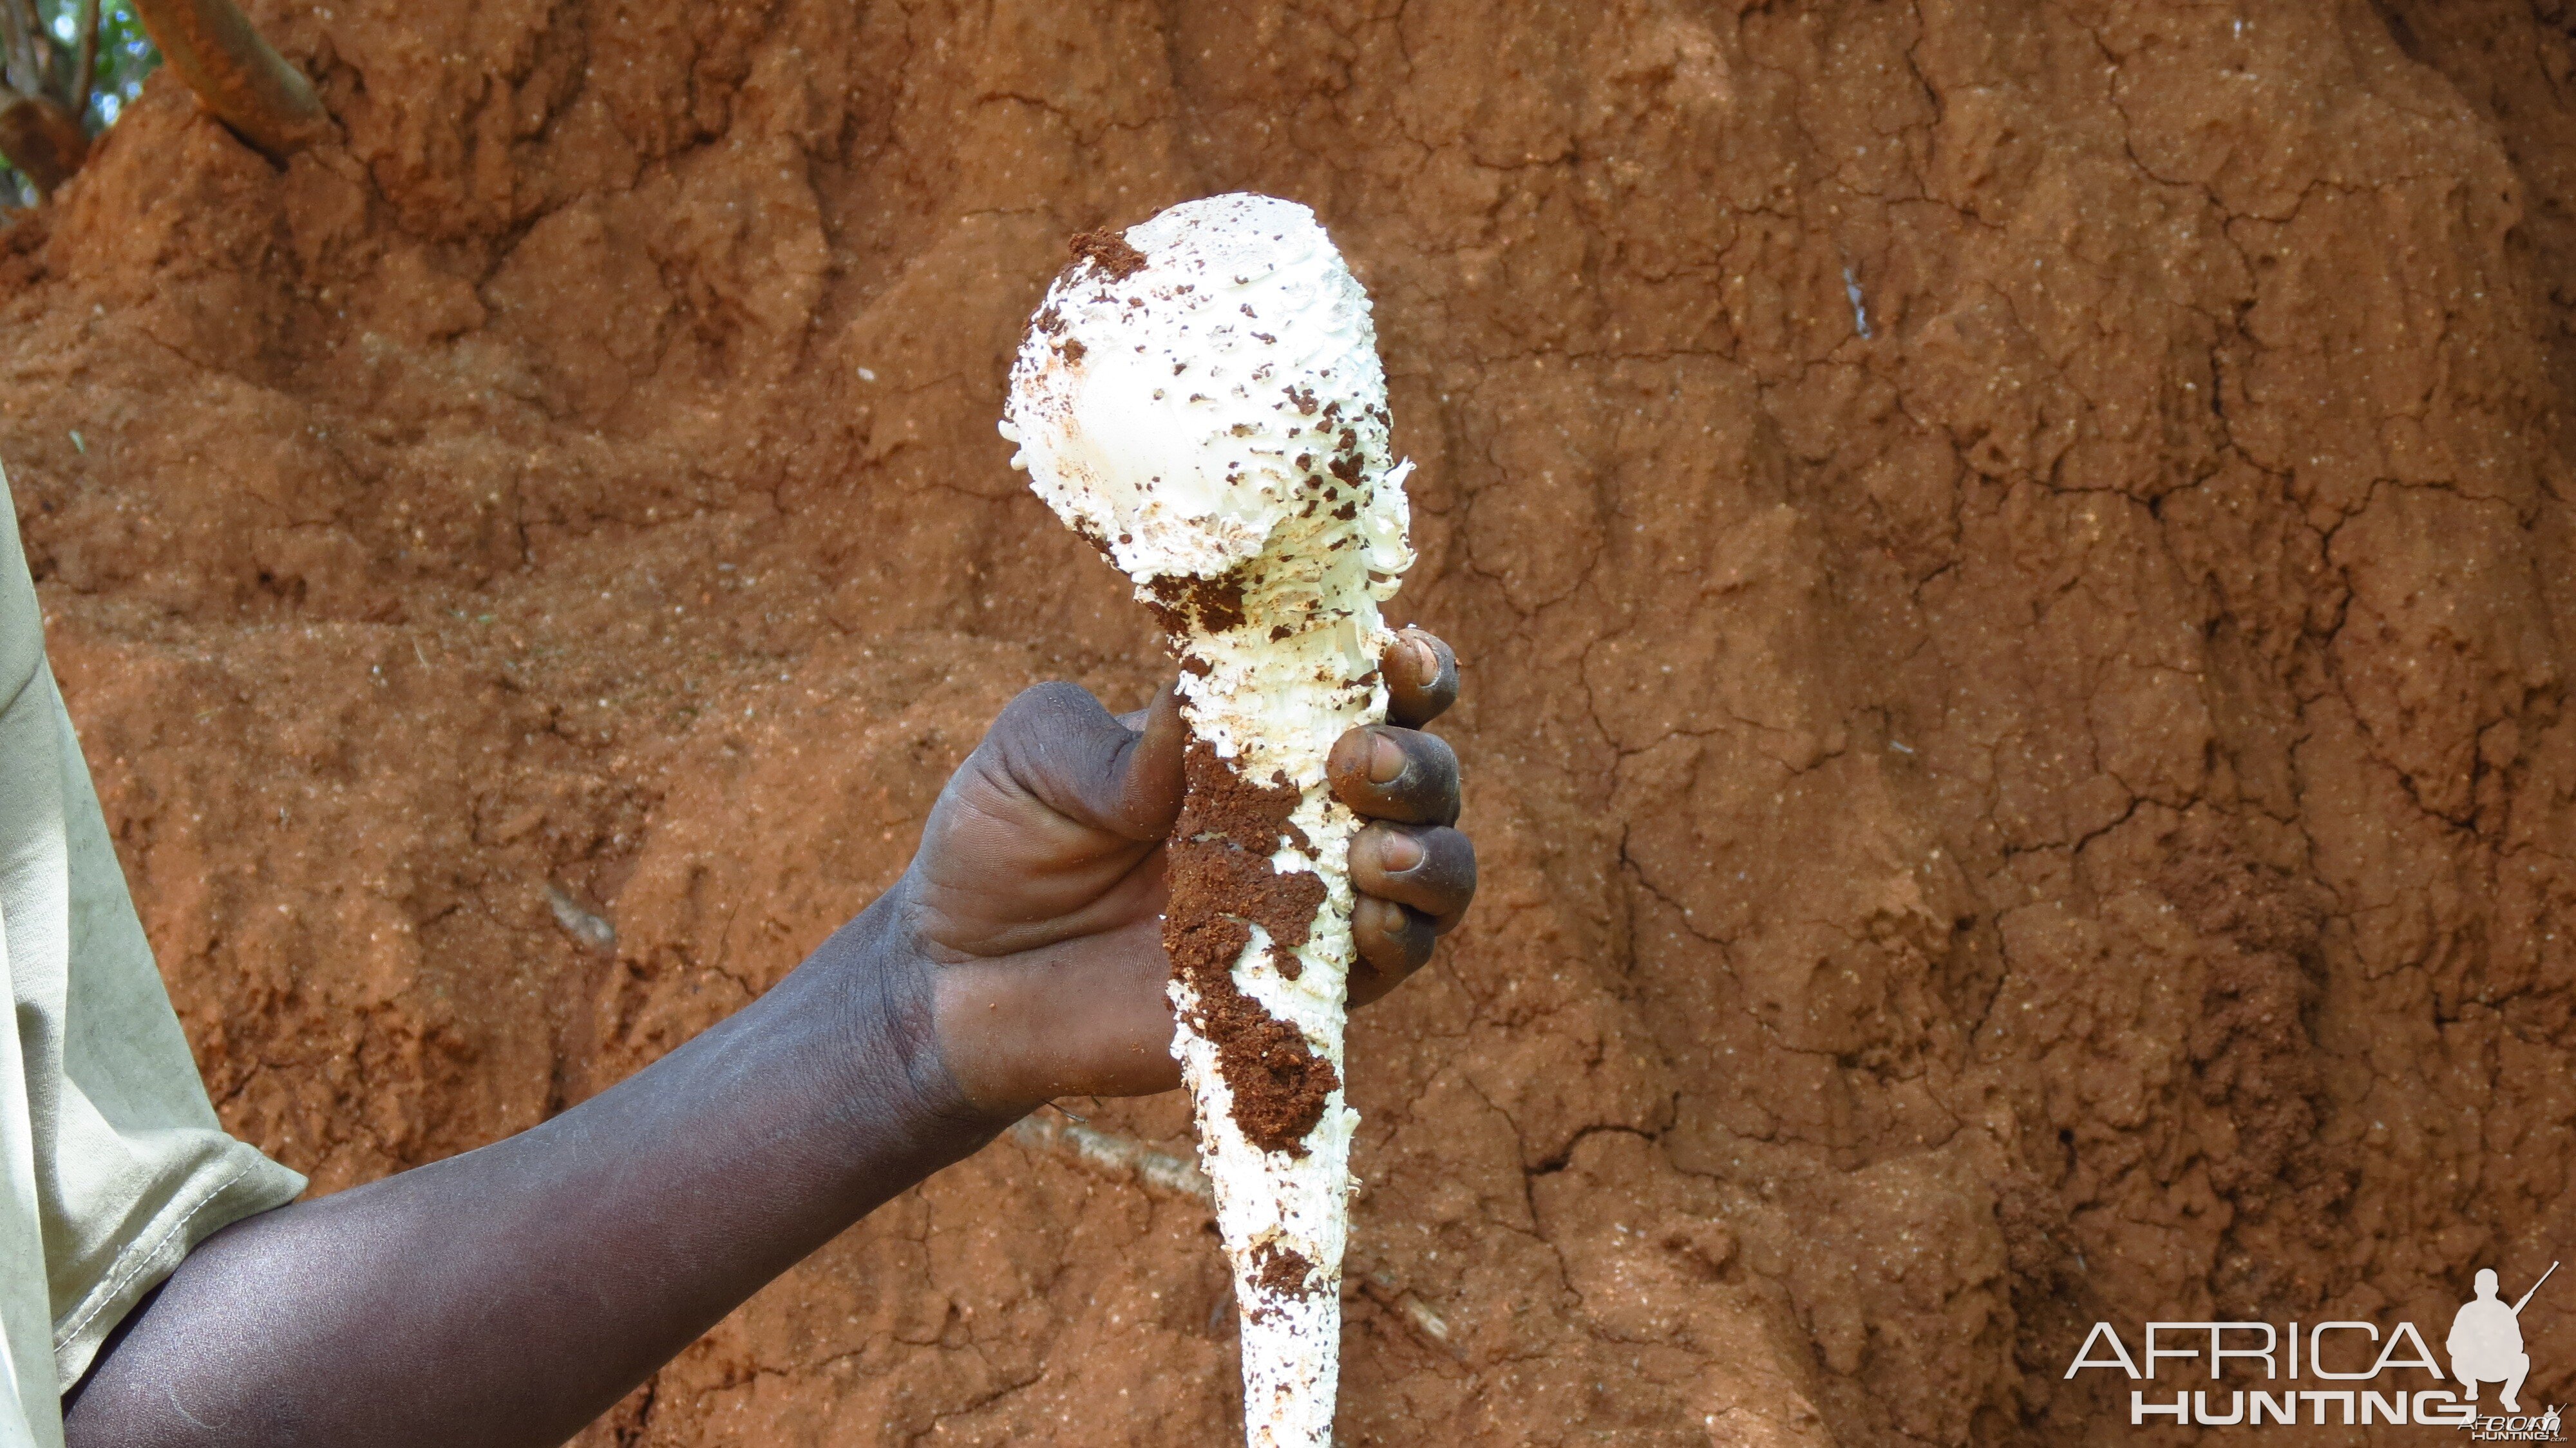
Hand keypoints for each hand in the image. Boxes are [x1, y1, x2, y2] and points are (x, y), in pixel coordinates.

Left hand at [898, 629, 1473, 1116]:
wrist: (954, 981)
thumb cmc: (998, 846)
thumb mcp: (1034, 758)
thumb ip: (1115, 736)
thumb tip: (1195, 707)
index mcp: (1255, 738)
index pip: (1363, 689)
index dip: (1404, 667)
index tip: (1390, 650)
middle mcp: (1303, 819)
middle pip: (1423, 779)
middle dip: (1417, 763)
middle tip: (1355, 762)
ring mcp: (1307, 909)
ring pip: (1433, 875)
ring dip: (1431, 854)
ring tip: (1373, 853)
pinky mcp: (1294, 995)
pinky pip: (1383, 971)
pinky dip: (1399, 941)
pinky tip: (1367, 920)